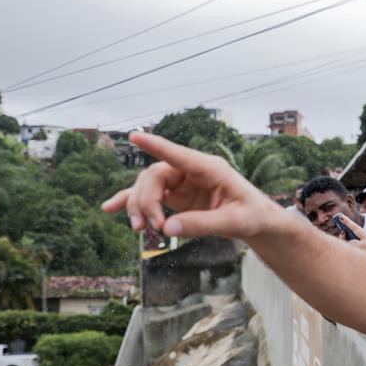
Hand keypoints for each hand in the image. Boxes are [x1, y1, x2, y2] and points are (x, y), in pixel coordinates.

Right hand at [100, 132, 276, 238]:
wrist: (256, 221)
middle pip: (155, 176)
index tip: (135, 136)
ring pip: (147, 186)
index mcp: (210, 168)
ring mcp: (182, 182)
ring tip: (138, 229)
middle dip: (146, 200)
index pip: (179, 154)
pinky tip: (110, 208)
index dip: (156, 146)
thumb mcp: (233, 222)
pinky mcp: (176, 196)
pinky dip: (131, 202)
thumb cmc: (251, 216)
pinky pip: (148, 196)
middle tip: (151, 227)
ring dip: (137, 205)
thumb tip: (166, 229)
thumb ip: (201, 225)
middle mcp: (191, 171)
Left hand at [340, 214, 365, 270]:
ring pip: (351, 252)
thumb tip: (364, 241)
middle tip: (359, 252)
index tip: (340, 217)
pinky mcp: (359, 264)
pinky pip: (352, 262)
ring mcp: (361, 255)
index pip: (356, 229)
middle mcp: (365, 246)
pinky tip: (361, 267)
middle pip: (350, 242)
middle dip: (353, 246)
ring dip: (354, 255)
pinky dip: (355, 263)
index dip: (347, 222)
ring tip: (364, 261)